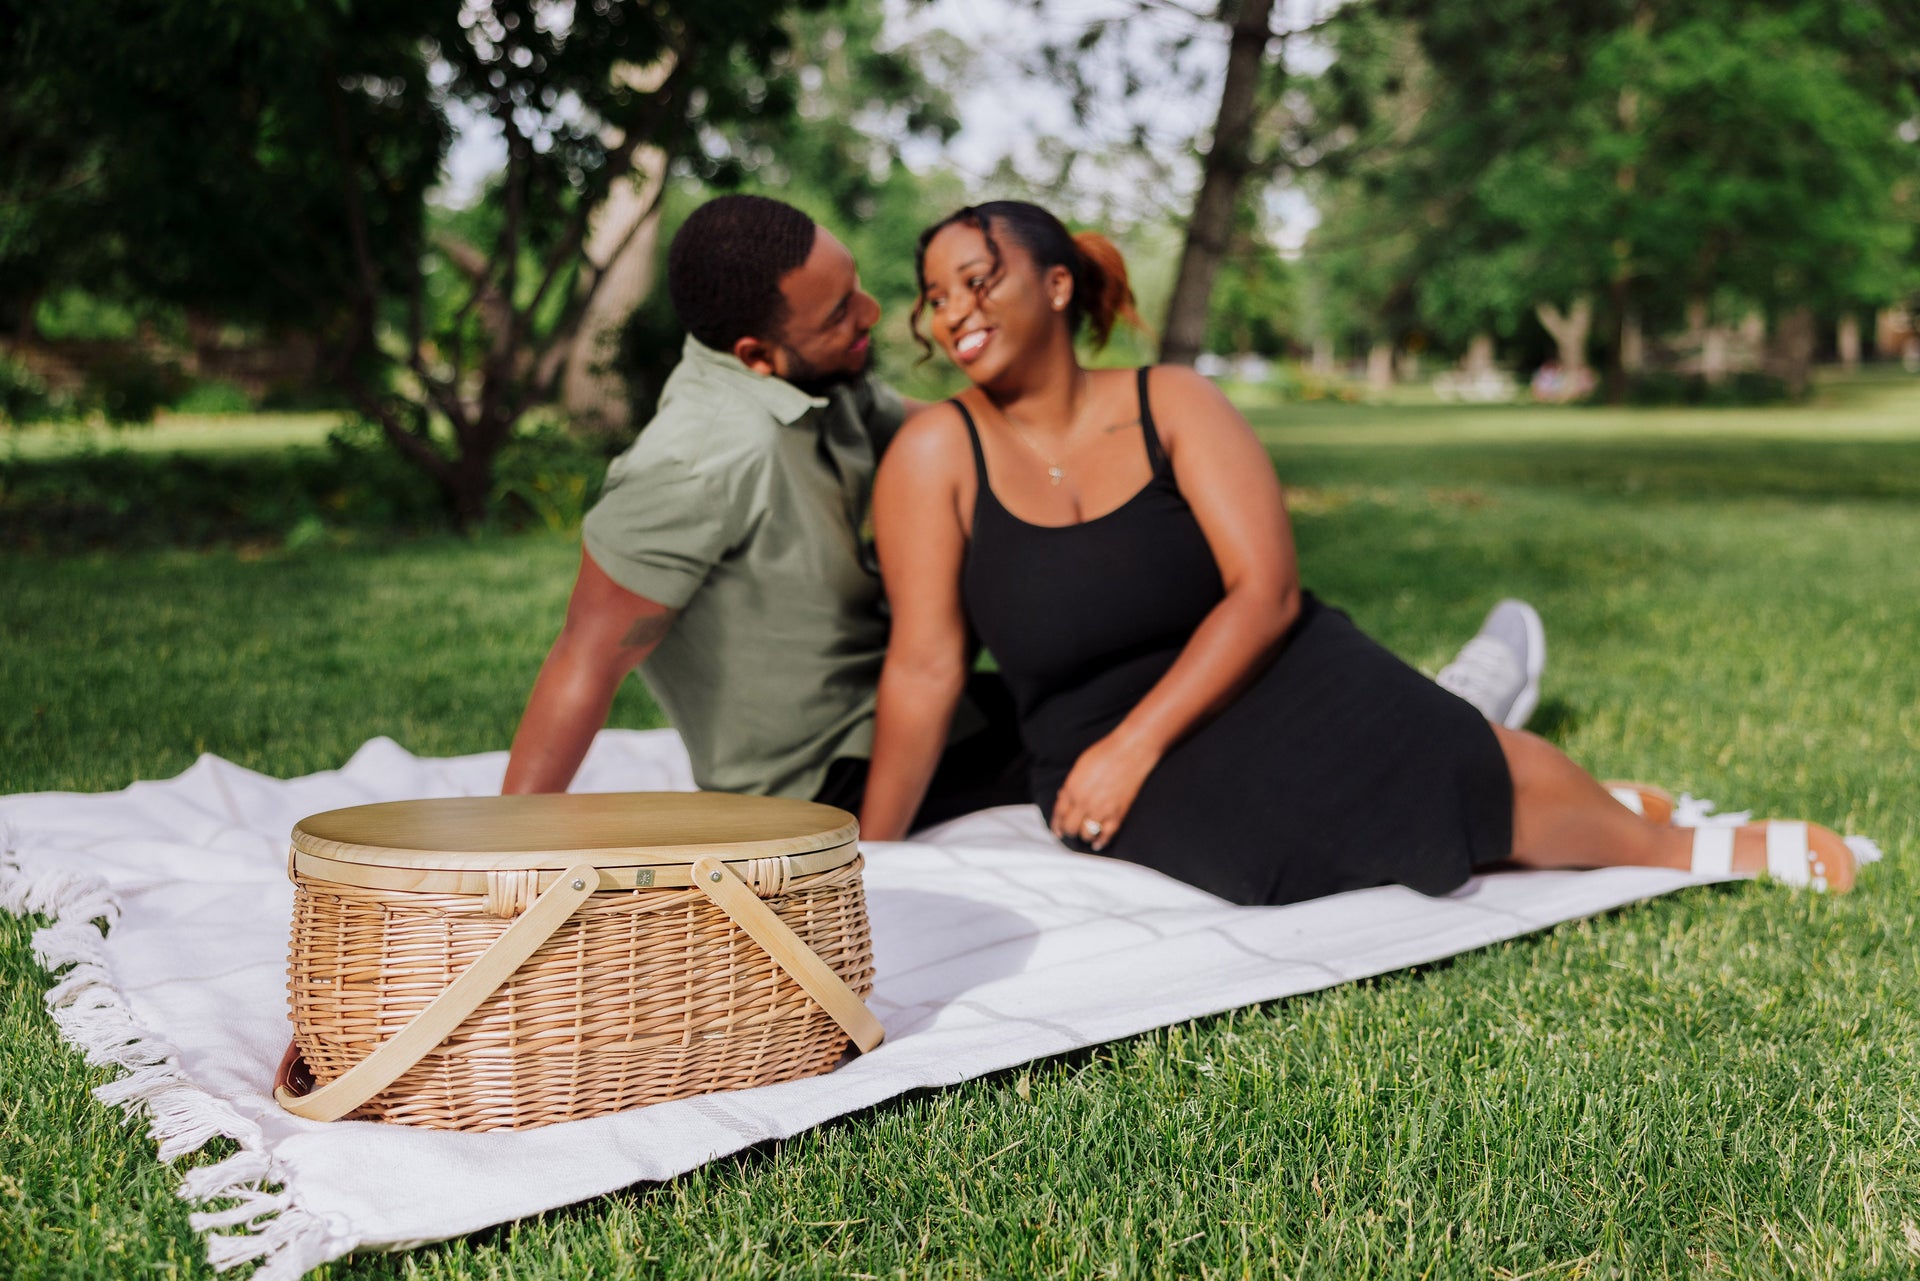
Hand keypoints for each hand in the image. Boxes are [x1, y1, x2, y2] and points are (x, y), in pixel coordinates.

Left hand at [1050, 730, 1161, 851]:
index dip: (1056, 824)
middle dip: (1069, 831)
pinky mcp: (1118, 814)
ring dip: (1084, 836)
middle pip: (1070, 828)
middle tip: (1071, 831)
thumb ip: (1071, 784)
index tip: (1057, 830)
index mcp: (1072, 788)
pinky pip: (1106, 835)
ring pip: (1086, 834)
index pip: (1059, 813)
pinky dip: (1101, 842)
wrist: (1131, 751)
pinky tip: (1097, 844)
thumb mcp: (1080, 766)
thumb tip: (1064, 796)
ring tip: (1085, 835)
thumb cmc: (1105, 753)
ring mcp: (1101, 810)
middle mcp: (1084, 802)